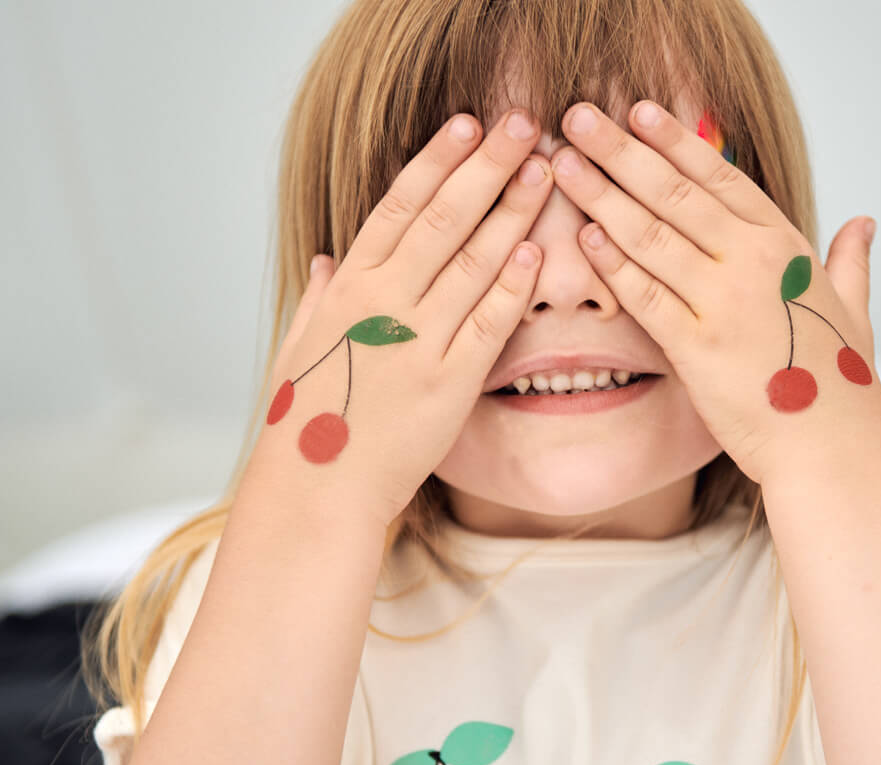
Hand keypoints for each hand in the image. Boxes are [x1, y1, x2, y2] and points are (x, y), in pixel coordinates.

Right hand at [262, 107, 553, 527]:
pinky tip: (535, 252)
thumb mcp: (301, 347)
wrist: (319, 487)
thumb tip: (329, 258)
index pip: (400, 206)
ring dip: (512, 212)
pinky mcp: (450, 383)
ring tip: (544, 171)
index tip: (468, 124)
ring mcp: (419, 341)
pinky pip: (488, 325)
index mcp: (348, 287)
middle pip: (444, 219)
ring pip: (473, 262)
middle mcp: (384, 304)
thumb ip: (320, 297)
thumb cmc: (307, 420)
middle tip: (524, 125)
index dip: (438, 161)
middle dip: (487, 167)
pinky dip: (511, 286)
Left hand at [549, 100, 880, 486]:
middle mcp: (753, 262)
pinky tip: (583, 235)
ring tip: (564, 162)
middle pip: (675, 193)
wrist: (832, 445)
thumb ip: (851, 261)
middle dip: (621, 150)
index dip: (675, 141)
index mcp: (786, 245)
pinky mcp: (696, 347)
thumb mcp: (855, 309)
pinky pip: (645, 295)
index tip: (638, 110)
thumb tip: (864, 222)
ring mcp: (722, 302)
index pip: (720, 177)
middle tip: (578, 116)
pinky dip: (613, 263)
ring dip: (602, 195)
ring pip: (651, 235)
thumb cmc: (842, 383)